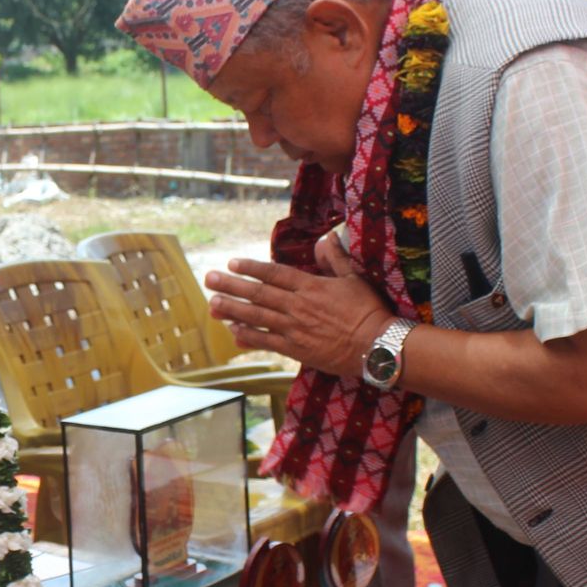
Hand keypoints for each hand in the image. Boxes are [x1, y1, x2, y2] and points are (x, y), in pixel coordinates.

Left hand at [204, 257, 391, 377]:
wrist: (377, 345)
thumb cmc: (369, 311)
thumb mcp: (355, 278)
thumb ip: (336, 258)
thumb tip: (327, 237)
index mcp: (311, 286)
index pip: (274, 273)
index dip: (251, 268)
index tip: (232, 262)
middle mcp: (298, 305)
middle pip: (259, 293)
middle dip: (231, 285)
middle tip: (209, 279)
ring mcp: (295, 328)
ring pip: (257, 316)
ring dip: (233, 309)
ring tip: (212, 304)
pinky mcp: (296, 349)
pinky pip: (267, 342)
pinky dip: (249, 336)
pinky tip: (232, 331)